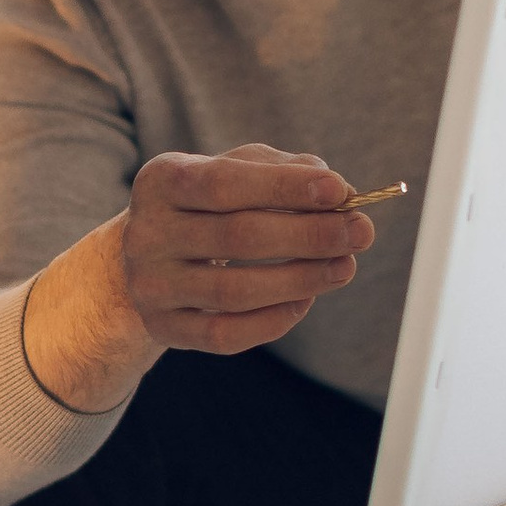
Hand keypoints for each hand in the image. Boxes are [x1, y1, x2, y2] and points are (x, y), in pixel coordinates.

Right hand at [113, 143, 371, 355]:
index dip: (284, 188)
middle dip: (308, 235)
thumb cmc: (210, 204)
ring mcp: (150, 285)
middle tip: (360, 232)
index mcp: (161, 180)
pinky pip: (226, 334)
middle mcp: (145, 233)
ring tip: (344, 267)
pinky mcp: (163, 326)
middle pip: (237, 237)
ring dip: (301, 279)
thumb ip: (284, 171)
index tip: (339, 191)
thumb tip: (338, 193)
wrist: (153, 256)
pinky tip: (304, 300)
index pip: (225, 183)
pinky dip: (274, 320)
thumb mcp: (237, 171)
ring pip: (235, 291)